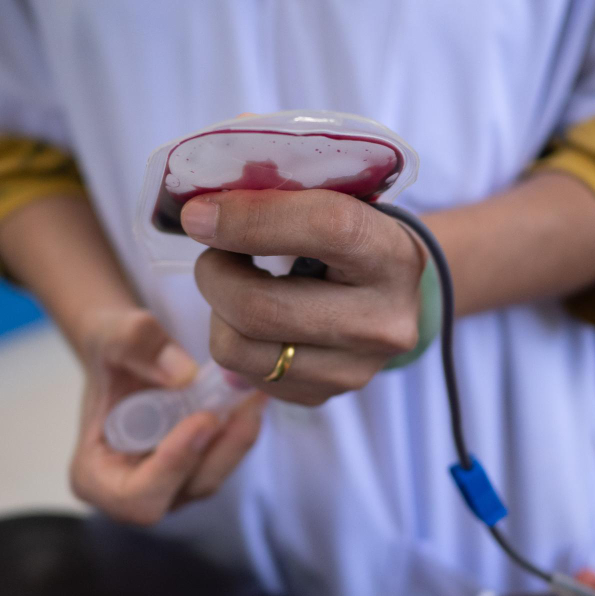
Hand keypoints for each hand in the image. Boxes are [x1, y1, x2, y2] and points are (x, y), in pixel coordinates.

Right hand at [68, 308, 265, 523]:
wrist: (125, 353)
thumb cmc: (108, 350)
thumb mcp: (113, 335)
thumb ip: (139, 348)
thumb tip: (185, 374)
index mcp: (95, 476)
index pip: (136, 496)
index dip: (173, 466)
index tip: (203, 420)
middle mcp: (132, 490)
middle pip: (184, 491)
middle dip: (220, 451)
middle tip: (246, 405)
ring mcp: (167, 484)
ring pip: (211, 476)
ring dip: (238, 439)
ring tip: (254, 394)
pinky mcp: (194, 468)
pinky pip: (223, 459)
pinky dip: (240, 430)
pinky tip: (253, 397)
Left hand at [182, 189, 425, 405]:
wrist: (396, 294)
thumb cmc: (355, 238)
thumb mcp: (339, 203)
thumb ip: (283, 199)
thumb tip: (201, 214)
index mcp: (391, 255)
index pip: (323, 228)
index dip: (249, 219)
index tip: (199, 216)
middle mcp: (380, 322)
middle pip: (261, 308)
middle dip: (215, 276)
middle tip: (214, 254)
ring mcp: (353, 370)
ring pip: (239, 350)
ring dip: (218, 311)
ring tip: (236, 285)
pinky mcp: (322, 396)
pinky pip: (244, 374)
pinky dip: (235, 340)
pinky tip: (256, 319)